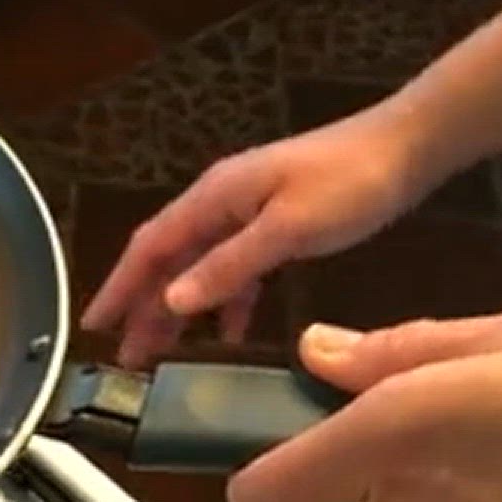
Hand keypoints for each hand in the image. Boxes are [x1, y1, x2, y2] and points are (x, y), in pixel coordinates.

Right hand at [80, 102, 438, 366]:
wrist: (410, 145)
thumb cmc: (351, 182)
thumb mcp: (287, 229)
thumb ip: (228, 266)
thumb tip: (171, 300)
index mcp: (214, 198)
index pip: (149, 248)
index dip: (118, 288)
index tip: (92, 326)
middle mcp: (221, 202)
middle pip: (168, 260)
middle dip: (143, 306)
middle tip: (126, 356)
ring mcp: (248, 211)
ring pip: (198, 266)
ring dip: (179, 307)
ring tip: (163, 351)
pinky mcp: (275, 222)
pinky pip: (235, 267)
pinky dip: (226, 299)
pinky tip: (229, 329)